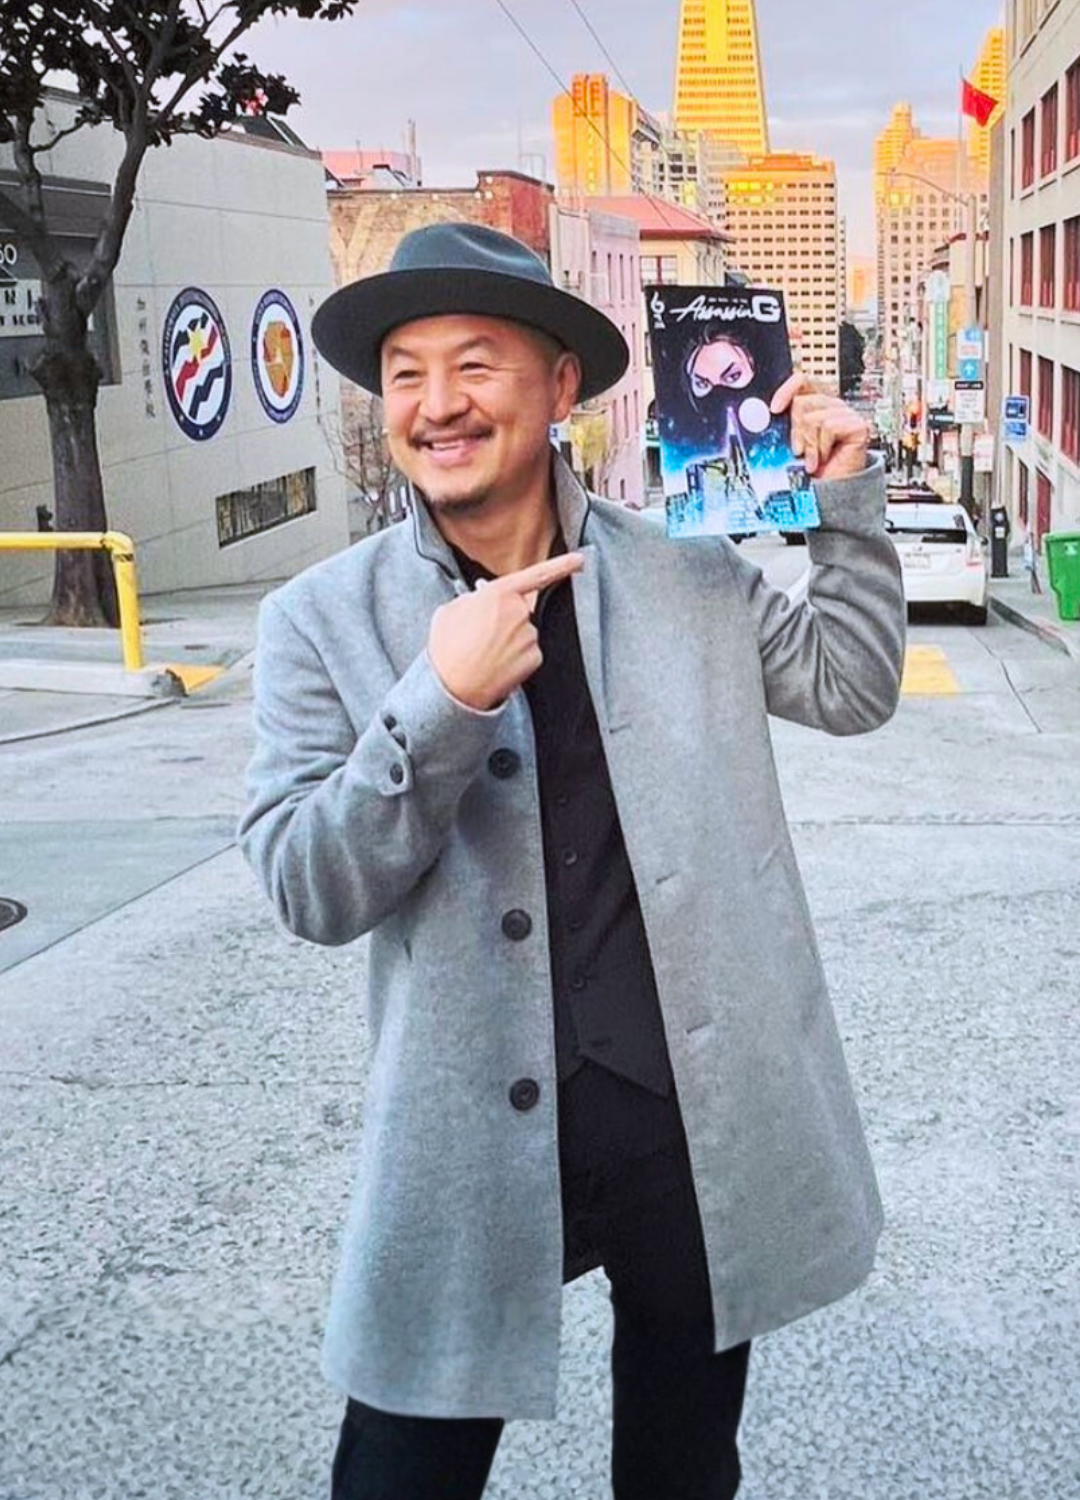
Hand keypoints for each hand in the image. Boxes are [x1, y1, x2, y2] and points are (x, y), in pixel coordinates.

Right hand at [428, 553, 584, 709]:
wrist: (452, 688)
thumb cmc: (447, 648)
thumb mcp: (450, 611)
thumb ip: (471, 598)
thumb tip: (481, 595)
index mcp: (498, 594)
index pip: (536, 575)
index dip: (562, 565)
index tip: (580, 560)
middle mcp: (520, 612)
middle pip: (522, 610)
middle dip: (507, 620)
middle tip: (482, 637)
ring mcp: (530, 636)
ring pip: (525, 632)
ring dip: (509, 641)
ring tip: (484, 653)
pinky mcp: (535, 658)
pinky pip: (528, 652)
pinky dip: (515, 658)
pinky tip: (496, 665)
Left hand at [771, 374, 869, 480]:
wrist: (827, 493)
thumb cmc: (811, 469)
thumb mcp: (791, 442)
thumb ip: (784, 424)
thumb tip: (767, 412)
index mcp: (816, 405)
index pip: (802, 381)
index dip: (787, 390)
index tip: (775, 409)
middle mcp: (832, 406)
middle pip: (803, 401)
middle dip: (795, 429)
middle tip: (798, 450)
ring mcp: (847, 414)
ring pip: (814, 417)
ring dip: (809, 444)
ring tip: (813, 458)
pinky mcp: (858, 425)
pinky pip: (829, 426)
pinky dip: (822, 447)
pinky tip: (825, 458)